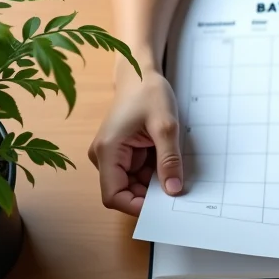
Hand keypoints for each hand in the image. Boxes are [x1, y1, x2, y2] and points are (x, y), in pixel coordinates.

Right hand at [88, 69, 184, 215]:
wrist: (140, 72)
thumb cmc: (148, 92)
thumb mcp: (165, 126)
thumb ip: (168, 160)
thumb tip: (173, 190)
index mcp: (107, 151)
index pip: (113, 195)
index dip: (135, 206)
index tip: (161, 205)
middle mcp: (104, 156)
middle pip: (123, 191)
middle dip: (148, 194)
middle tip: (174, 190)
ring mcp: (112, 155)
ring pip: (132, 183)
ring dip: (152, 183)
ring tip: (172, 170)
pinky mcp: (122, 152)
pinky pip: (137, 172)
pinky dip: (153, 172)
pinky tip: (166, 162)